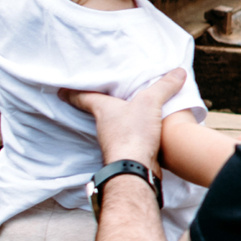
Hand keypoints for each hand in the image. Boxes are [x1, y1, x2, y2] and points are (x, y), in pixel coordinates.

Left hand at [64, 68, 185, 166]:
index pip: (81, 97)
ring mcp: (113, 142)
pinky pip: (128, 139)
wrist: (135, 169)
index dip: (71, 92)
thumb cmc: (133, 133)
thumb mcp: (150, 102)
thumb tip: (179, 71)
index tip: (62, 90)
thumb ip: (164, 86)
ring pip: (113, 127)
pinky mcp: (125, 154)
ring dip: (119, 120)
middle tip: (104, 94)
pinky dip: (133, 134)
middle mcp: (104, 126)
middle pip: (98, 111)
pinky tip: (143, 131)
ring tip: (129, 110)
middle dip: (101, 104)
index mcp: (103, 109)